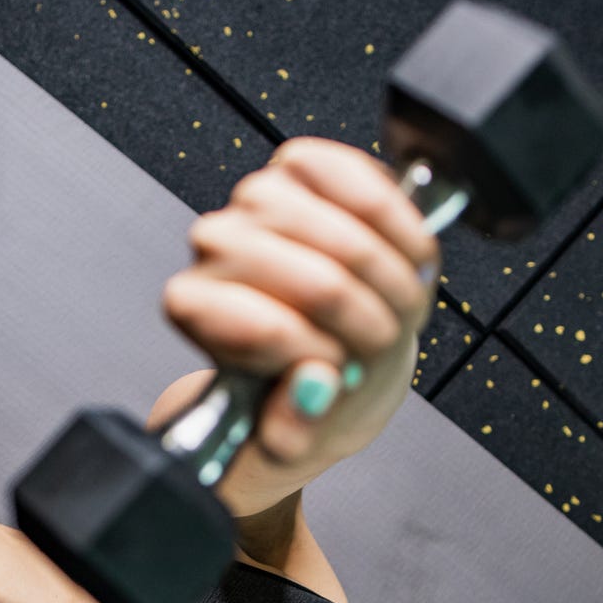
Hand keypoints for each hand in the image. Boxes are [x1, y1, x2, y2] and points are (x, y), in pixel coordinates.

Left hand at [162, 137, 440, 468]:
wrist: (326, 353)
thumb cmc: (298, 391)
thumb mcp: (293, 436)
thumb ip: (294, 427)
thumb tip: (315, 389)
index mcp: (193, 307)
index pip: (258, 326)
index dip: (312, 354)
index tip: (337, 378)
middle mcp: (214, 245)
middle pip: (314, 281)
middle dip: (365, 324)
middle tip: (379, 349)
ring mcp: (257, 200)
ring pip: (343, 234)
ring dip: (389, 279)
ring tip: (400, 310)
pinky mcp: (302, 166)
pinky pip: (360, 180)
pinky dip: (397, 223)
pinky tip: (409, 253)